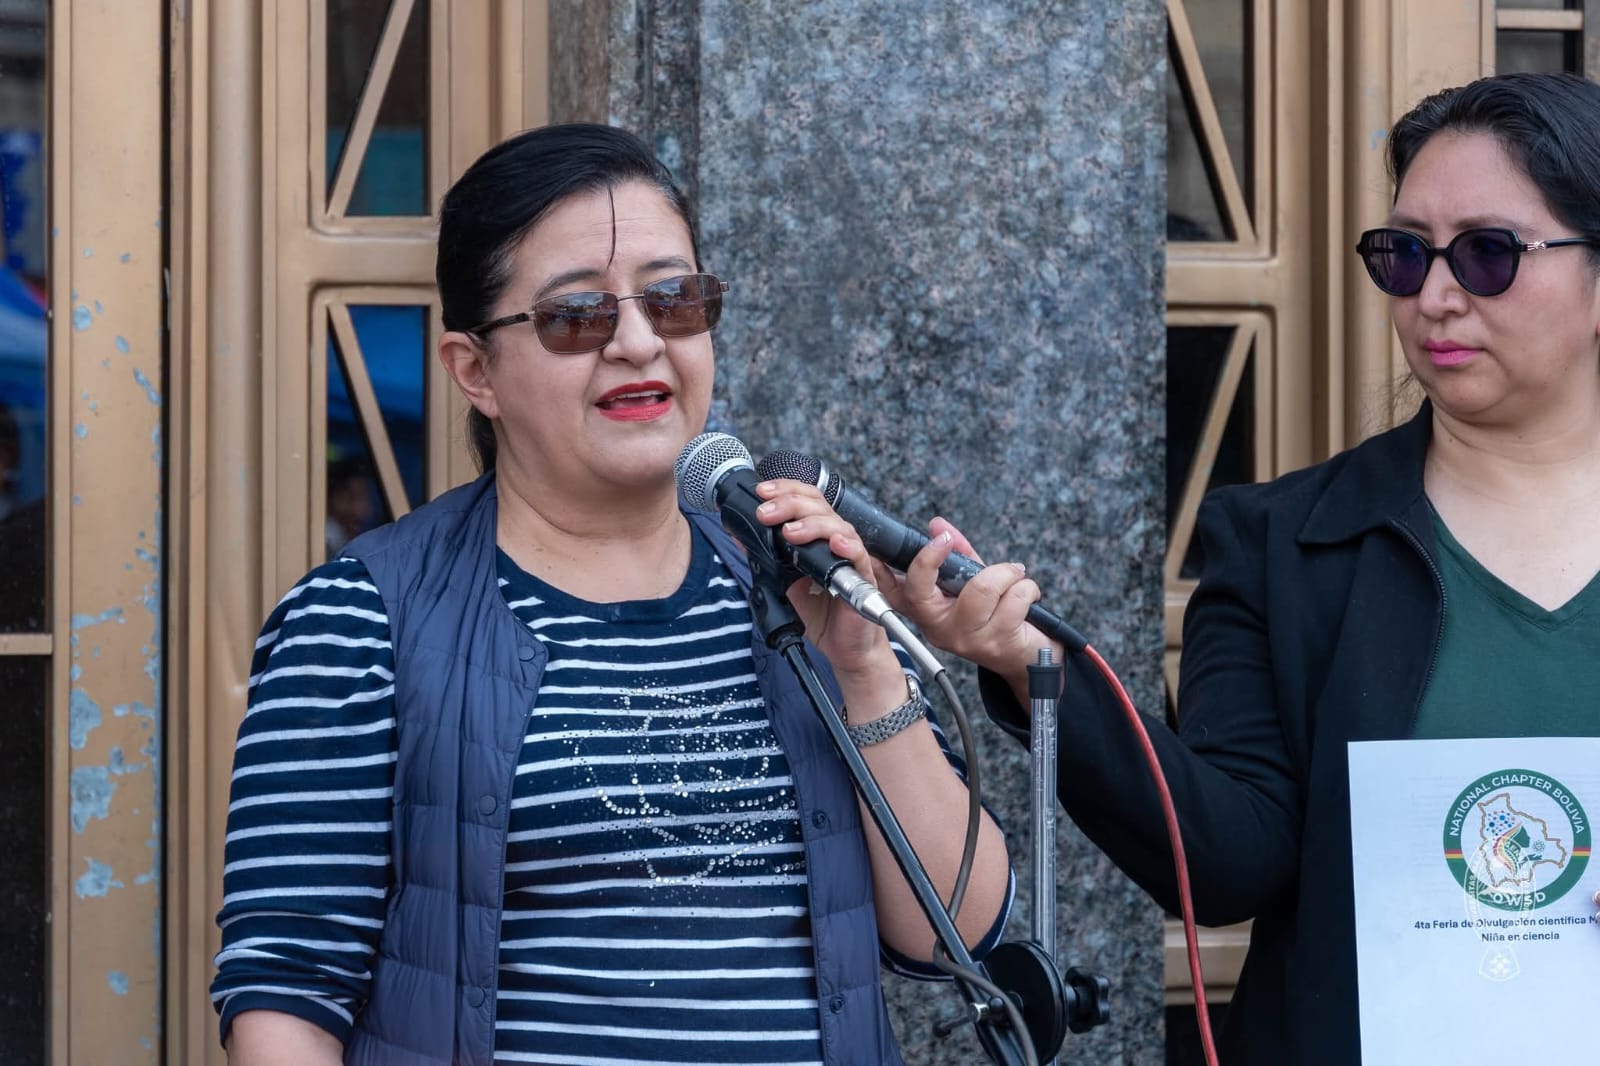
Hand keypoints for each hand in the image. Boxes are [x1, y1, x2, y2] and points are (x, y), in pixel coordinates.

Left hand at [752, 478, 899, 677]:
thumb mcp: (784, 582)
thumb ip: (767, 558)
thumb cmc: (821, 614)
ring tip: (788, 532)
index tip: (761, 492)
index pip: (805, 500)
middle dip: (788, 503)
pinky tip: (834, 544)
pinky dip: (846, 546)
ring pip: (837, 525)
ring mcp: (850, 557)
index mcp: (817, 536)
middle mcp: (835, 541)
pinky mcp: (863, 578)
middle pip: (818, 506)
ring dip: (811, 524)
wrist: (844, 649)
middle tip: (764, 512)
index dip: (784, 490)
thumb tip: (741, 535)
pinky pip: (858, 556)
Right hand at [888, 516, 1061, 688]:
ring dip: (1006, 573)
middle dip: (934, 556)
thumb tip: (937, 524)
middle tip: (947, 539)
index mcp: (926, 612)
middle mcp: (939, 629)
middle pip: (920, 590)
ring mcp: (966, 638)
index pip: (893, 592)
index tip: (900, 543)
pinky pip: (1015, 598)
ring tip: (1015, 576)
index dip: (883, 568)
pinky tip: (1028, 596)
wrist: (1027, 656)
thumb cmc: (995, 614)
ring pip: (981, 587)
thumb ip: (955, 552)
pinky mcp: (997, 643)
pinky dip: (1028, 588)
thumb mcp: (971, 581)